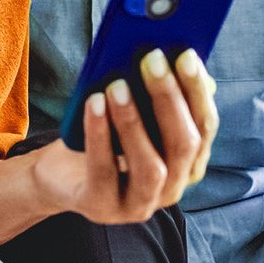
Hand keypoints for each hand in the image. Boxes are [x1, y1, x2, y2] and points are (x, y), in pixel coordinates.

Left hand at [29, 48, 218, 224]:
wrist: (58, 175)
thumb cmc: (103, 137)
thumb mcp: (130, 113)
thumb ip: (152, 93)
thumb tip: (171, 56)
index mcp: (188, 163)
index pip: (204, 127)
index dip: (197, 91)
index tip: (186, 55)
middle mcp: (172, 188)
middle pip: (183, 144)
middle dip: (169, 99)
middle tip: (151, 60)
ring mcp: (139, 204)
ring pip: (150, 166)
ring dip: (134, 122)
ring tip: (117, 86)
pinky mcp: (102, 207)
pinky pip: (104, 171)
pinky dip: (99, 134)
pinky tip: (93, 104)